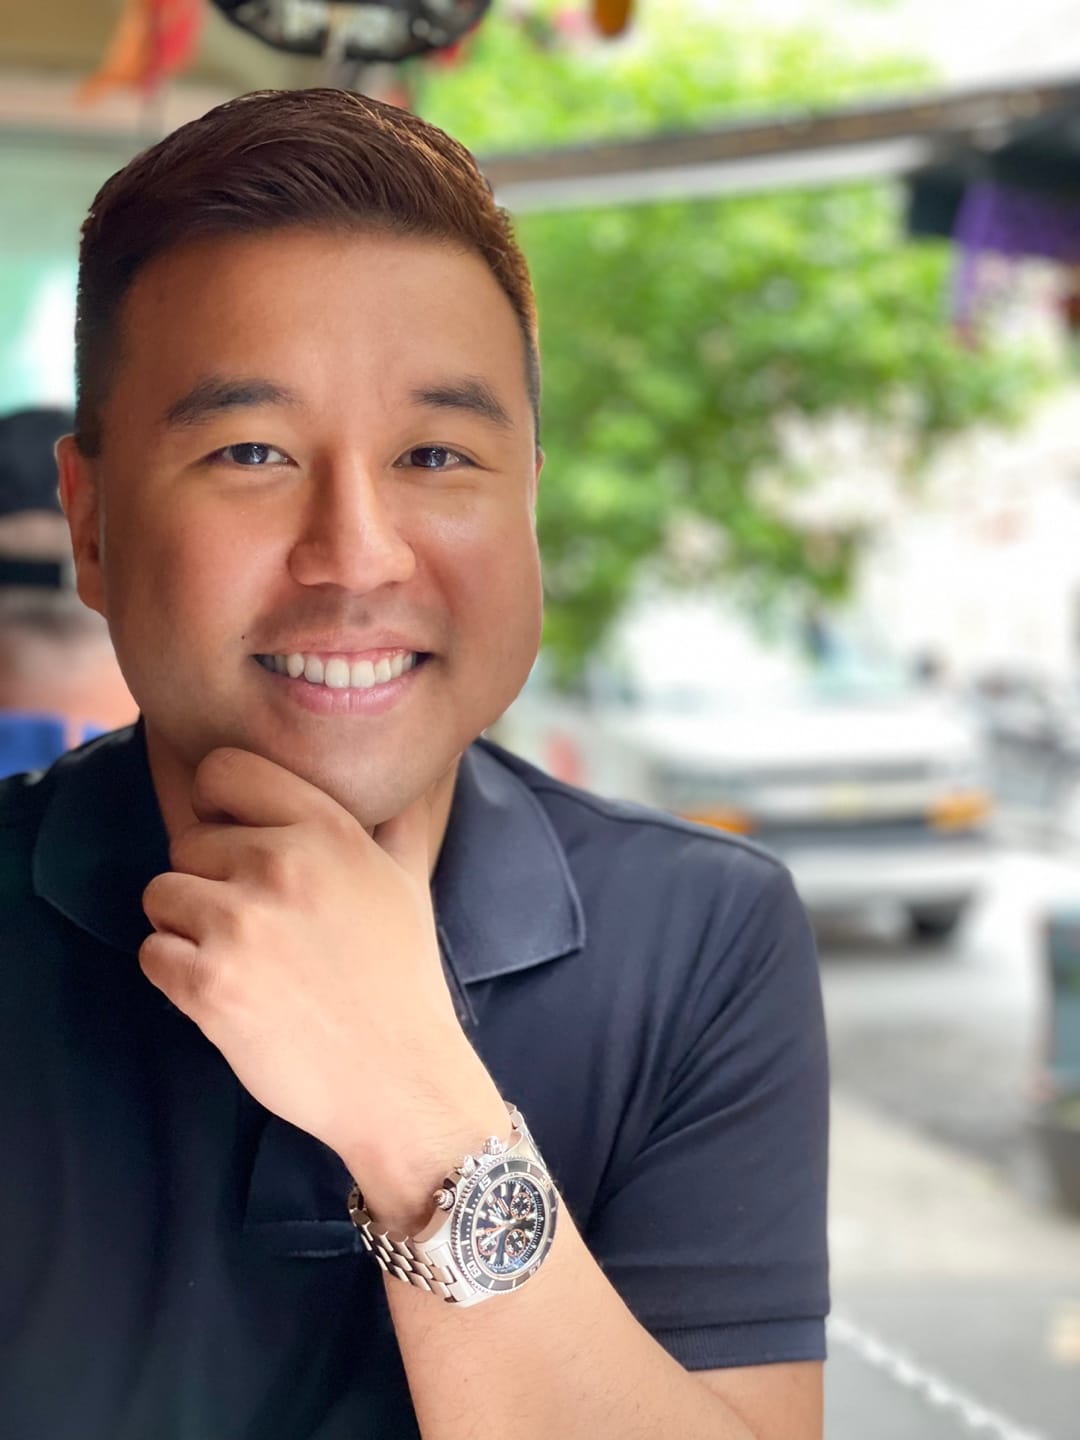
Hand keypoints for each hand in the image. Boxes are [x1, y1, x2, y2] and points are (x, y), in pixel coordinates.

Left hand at [140, 748, 505, 1226]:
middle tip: (254, 926)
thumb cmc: (404, 981)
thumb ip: (398, 823)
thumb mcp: (409, 885)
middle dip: (208, 880)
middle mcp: (281, 863)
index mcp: (327, 830)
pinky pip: (152, 952)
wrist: (401, 1080)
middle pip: (187, 841)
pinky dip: (175, 975)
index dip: (218, 804)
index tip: (232, 837)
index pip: (226, 770)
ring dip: (185, 928)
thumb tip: (415, 779)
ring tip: (239, 960)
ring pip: (161, 894)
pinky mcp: (208, 983)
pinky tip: (223, 993)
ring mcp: (241, 923)